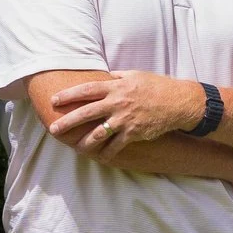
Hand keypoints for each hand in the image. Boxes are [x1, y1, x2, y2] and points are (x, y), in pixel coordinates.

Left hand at [49, 70, 205, 156]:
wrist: (177, 102)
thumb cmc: (156, 86)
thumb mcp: (135, 75)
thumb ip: (116, 77)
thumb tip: (103, 76)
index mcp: (116, 86)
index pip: (87, 90)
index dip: (69, 95)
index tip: (54, 101)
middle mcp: (118, 102)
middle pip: (86, 112)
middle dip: (68, 121)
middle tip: (54, 129)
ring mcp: (125, 119)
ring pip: (99, 133)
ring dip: (84, 142)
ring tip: (75, 147)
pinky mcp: (134, 132)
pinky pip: (116, 145)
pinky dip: (107, 153)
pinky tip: (100, 158)